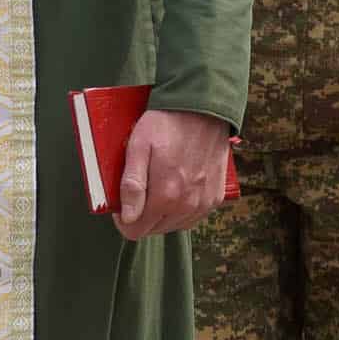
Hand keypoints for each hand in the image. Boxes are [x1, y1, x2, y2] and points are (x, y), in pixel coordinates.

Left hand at [116, 109, 233, 240]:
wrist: (204, 108)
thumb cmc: (167, 123)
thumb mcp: (139, 146)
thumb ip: (132, 185)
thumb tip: (127, 219)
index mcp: (165, 196)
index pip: (136, 231)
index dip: (124, 219)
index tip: (123, 202)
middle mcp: (187, 205)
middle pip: (154, 229)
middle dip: (142, 215)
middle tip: (142, 187)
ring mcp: (203, 203)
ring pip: (173, 225)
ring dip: (163, 213)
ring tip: (160, 185)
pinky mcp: (215, 197)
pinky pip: (192, 217)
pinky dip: (182, 209)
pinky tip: (178, 189)